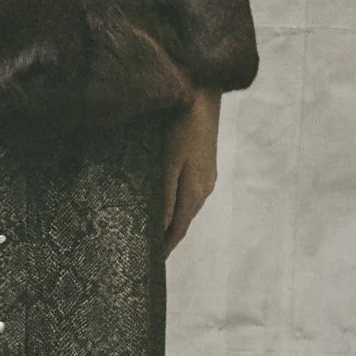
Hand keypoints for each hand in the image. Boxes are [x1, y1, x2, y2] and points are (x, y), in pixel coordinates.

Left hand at [162, 88, 220, 251]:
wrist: (203, 92)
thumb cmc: (182, 123)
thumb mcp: (170, 160)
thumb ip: (167, 194)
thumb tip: (163, 226)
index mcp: (196, 190)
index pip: (180, 229)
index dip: (166, 247)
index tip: (153, 264)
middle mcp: (205, 187)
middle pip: (184, 221)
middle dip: (168, 238)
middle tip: (148, 252)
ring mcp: (207, 175)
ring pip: (187, 207)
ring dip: (173, 222)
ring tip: (154, 233)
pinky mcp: (204, 163)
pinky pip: (189, 193)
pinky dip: (177, 205)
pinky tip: (167, 203)